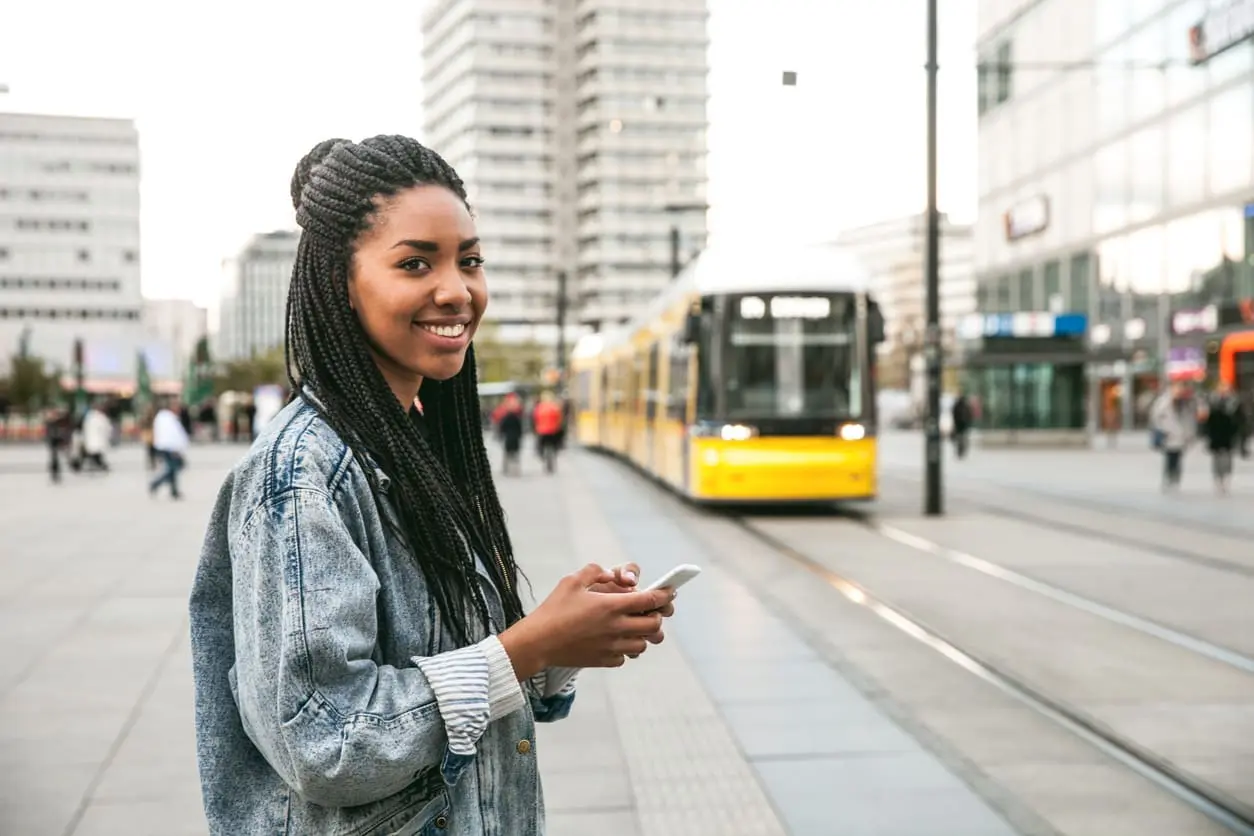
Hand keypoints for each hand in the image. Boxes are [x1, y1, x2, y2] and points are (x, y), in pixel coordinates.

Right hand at [499, 563, 675, 675]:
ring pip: (643, 645)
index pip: (649, 600)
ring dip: (642, 635)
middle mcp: (616, 628)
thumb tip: (612, 573)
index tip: (670, 593)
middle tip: (649, 611)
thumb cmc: (553, 609)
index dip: (664, 596)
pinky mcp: (603, 661)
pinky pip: (625, 658)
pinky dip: (625, 650)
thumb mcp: (572, 582)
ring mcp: (611, 647)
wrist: (538, 642)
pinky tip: (614, 642)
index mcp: (611, 606)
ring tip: (633, 627)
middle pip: (654, 625)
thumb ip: (595, 572)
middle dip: (656, 617)